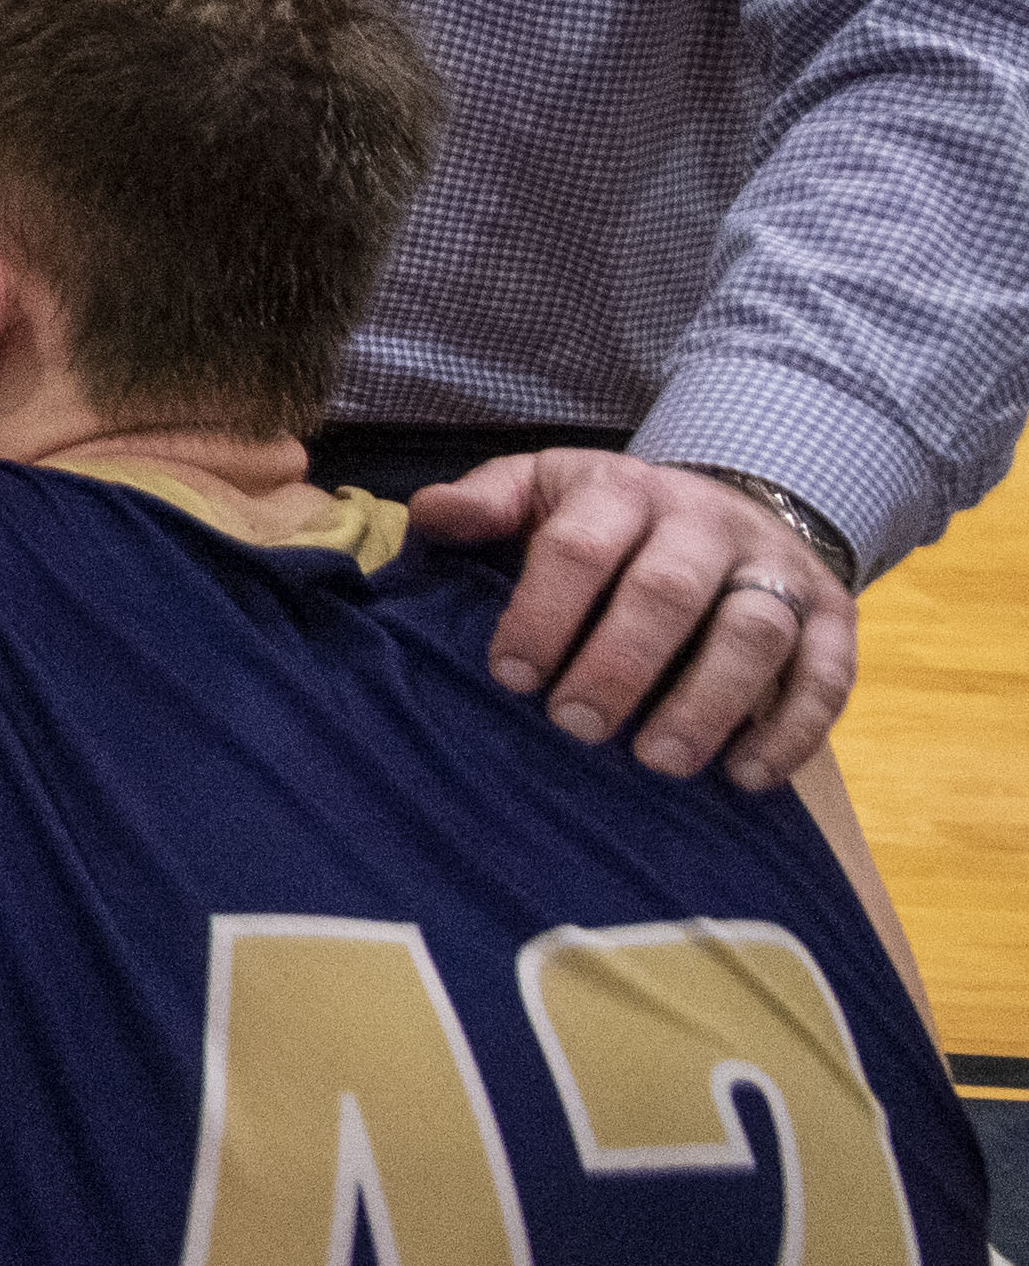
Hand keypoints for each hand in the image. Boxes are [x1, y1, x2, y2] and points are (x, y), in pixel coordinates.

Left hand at [409, 452, 852, 786]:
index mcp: (624, 490)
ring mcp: (776, 568)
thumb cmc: (608, 519)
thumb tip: (432, 514)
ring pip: (755, 631)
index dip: (543, 612)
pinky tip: (746, 776)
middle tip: (575, 726)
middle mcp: (707, 523)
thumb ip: (486, 503)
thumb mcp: (541, 489)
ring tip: (659, 762)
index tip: (511, 676)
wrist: (724, 507)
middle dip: (620, 663)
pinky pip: (829, 672)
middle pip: (669, 590)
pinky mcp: (833, 614)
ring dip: (708, 701)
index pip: (580, 545)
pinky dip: (792, 729)